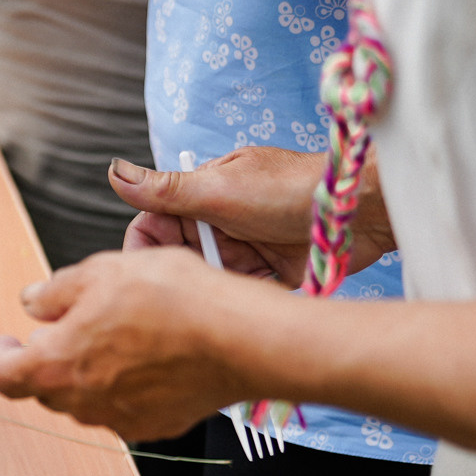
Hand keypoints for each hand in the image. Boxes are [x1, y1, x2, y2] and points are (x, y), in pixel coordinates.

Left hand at [0, 247, 264, 440]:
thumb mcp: (100, 272)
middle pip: (47, 387)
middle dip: (49, 356)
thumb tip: (32, 302)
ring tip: (120, 332)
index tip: (5, 339)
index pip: (4, 376)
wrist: (240, 336)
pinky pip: (126, 408)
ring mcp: (120, 419)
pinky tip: (151, 355)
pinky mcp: (157, 426)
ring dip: (90, 371)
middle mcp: (83, 404)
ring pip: (87, 398)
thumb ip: (55, 291)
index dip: (0, 355)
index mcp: (56, 366)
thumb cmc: (171, 299)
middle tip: (71, 325)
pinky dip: (127, 385)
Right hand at [109, 148, 393, 285]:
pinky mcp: (270, 273)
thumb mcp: (219, 188)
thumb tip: (114, 171)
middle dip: (181, 278)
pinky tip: (247, 303)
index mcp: (201, 195)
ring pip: (209, 281)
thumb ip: (165, 189)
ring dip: (215, 291)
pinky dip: (242, 300)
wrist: (360, 210)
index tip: (145, 278)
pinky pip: (241, 294)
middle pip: (179, 259)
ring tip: (225, 299)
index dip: (145, 254)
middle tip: (189, 294)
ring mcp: (245, 248)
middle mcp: (219, 222)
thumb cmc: (290, 190)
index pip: (152, 228)